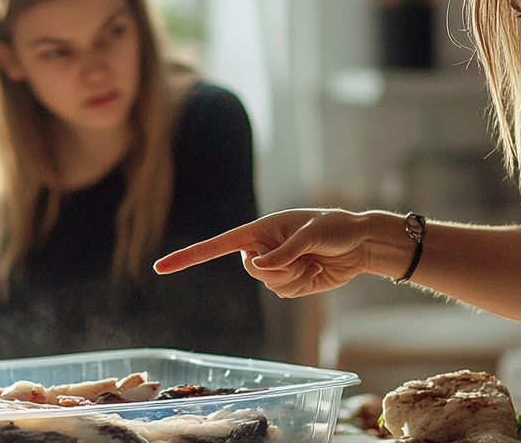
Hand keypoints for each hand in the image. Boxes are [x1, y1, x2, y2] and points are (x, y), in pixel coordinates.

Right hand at [153, 208, 393, 297]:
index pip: (218, 244)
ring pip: (268, 284)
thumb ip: (282, 252)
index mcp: (259, 229)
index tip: (161, 267)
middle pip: (250, 270)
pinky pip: (283, 292)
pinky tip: (315, 271)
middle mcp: (262, 248)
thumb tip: (255, 267)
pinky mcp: (289, 282)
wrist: (359, 244)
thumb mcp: (310, 236)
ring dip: (293, 276)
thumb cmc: (335, 228)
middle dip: (277, 267)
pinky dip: (300, 285)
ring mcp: (275, 266)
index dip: (188, 256)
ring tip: (312, 261)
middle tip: (302, 255)